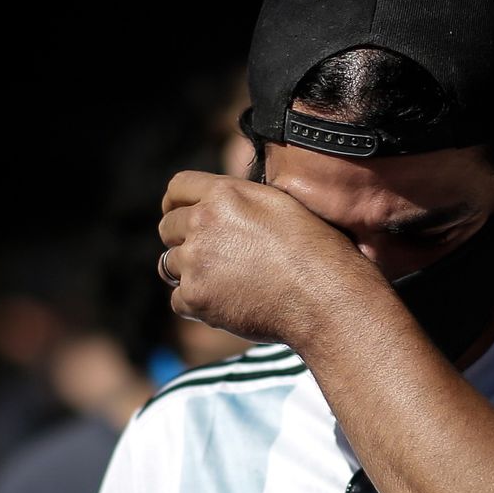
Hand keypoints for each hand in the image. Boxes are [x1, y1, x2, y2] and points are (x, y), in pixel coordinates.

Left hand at [157, 171, 372, 345]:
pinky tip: (226, 305)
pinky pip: (178, 300)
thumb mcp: (284, 206)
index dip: (175, 203)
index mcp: (226, 193)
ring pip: (170, 265)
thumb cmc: (319, 253)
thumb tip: (230, 205)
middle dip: (182, 240)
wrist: (325, 297)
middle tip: (208, 257)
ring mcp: (196, 261)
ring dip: (189, 274)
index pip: (178, 187)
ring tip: (223, 283)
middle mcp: (204, 222)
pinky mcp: (196, 297)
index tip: (178, 215)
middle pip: (168, 227)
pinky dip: (197, 305)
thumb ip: (246, 202)